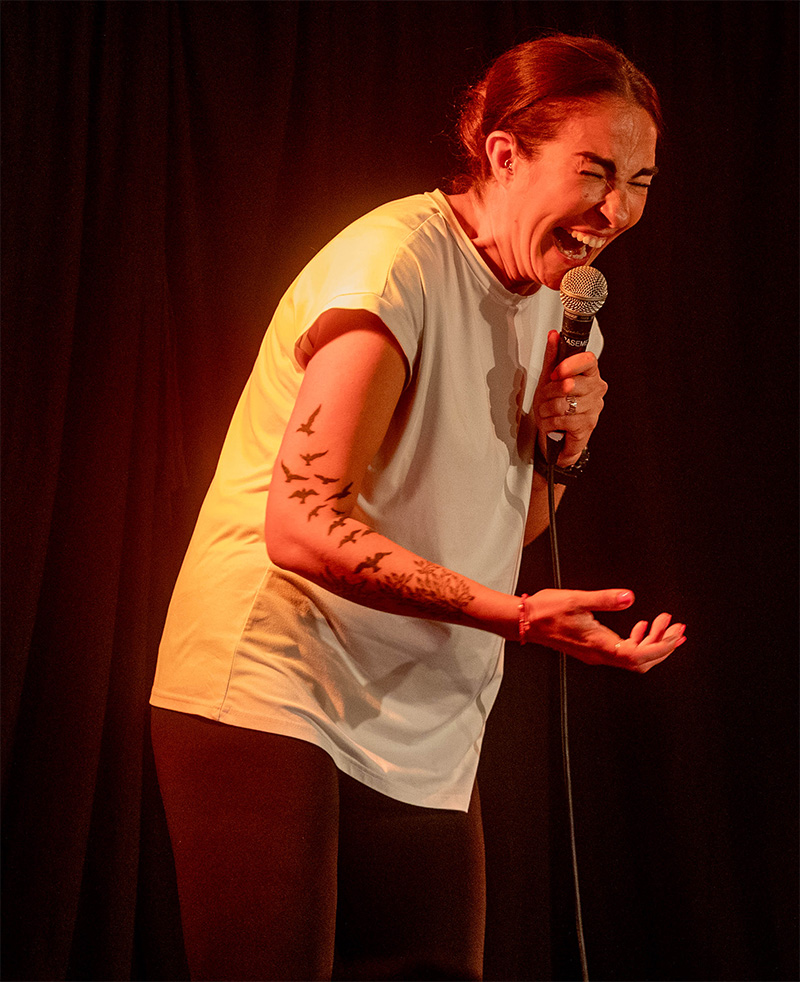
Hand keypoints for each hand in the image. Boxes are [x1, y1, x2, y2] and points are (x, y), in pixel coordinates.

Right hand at [520, 588, 685, 672]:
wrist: (524, 621)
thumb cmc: (546, 611)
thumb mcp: (578, 599)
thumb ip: (606, 599)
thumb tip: (629, 597)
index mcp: (599, 645)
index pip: (640, 655)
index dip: (661, 647)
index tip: (675, 633)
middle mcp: (600, 654)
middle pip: (642, 661)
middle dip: (663, 646)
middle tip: (677, 628)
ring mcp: (596, 653)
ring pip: (633, 657)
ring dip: (652, 643)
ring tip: (663, 624)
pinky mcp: (592, 648)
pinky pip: (623, 651)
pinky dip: (637, 641)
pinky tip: (640, 626)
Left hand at [532, 330, 606, 465]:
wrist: (555, 435)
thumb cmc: (554, 406)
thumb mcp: (549, 378)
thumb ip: (552, 356)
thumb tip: (553, 335)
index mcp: (590, 374)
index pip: (588, 360)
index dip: (569, 365)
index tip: (556, 372)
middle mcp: (596, 389)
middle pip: (569, 384)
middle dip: (549, 392)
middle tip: (544, 398)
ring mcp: (594, 408)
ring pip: (564, 403)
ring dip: (546, 409)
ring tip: (546, 412)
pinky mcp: (588, 425)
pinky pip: (563, 419)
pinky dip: (550, 422)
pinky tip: (551, 423)